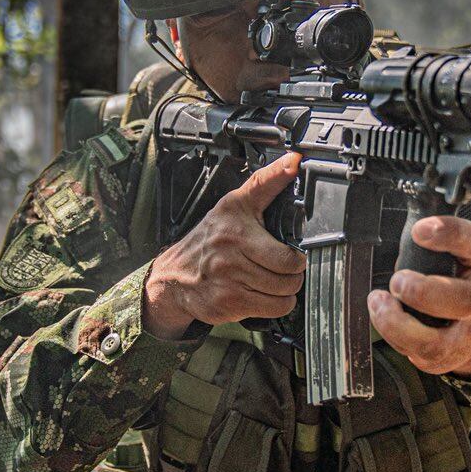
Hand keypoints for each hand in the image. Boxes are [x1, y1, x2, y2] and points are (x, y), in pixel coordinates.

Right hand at [144, 153, 305, 339]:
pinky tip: (263, 294)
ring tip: (272, 280)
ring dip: (285, 291)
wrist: (173, 276)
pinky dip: (274, 305)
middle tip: (284, 269)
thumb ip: (267, 182)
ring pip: (283, 296)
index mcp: (238, 231)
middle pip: (288, 277)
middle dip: (292, 275)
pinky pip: (271, 311)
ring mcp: (229, 284)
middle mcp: (232, 258)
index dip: (297, 258)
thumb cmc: (209, 238)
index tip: (293, 254)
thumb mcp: (235, 204)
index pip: (287, 256)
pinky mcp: (228, 305)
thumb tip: (294, 160)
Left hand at [368, 215, 470, 376]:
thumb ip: (425, 232)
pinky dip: (394, 335)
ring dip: (400, 324)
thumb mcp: (442, 251)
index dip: (450, 234)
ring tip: (379, 302)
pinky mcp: (444, 356)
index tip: (421, 229)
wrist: (468, 331)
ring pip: (438, 340)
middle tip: (399, 281)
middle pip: (466, 299)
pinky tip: (381, 314)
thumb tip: (399, 200)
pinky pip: (419, 354)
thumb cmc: (446, 280)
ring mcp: (462, 332)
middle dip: (427, 292)